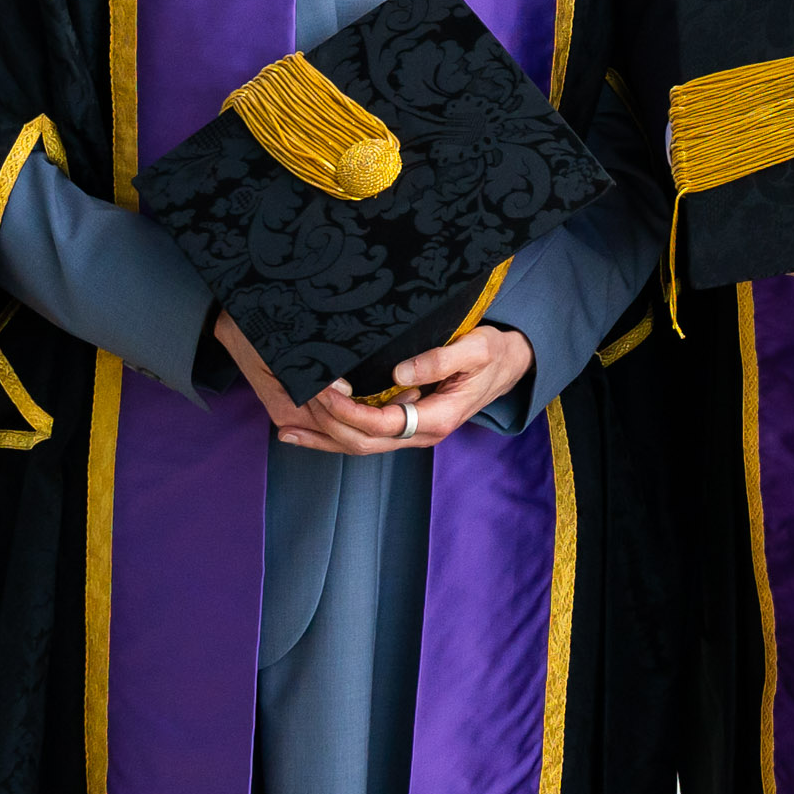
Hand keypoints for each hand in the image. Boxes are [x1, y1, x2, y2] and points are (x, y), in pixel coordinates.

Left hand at [227, 311, 531, 454]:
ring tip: (285, 422)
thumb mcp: (477, 348)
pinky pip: (360, 436)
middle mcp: (419, 433)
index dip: (351, 413)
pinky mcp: (400, 424)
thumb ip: (440, 360)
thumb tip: (398, 374)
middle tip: (300, 397)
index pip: (384, 425)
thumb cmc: (492, 354)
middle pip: (363, 443)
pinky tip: (300, 429)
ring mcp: (409, 433)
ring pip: (357, 445)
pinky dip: (328, 436)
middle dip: (328, 423)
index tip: (328, 391)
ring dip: (321, 436)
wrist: (507, 366)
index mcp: (437, 419)